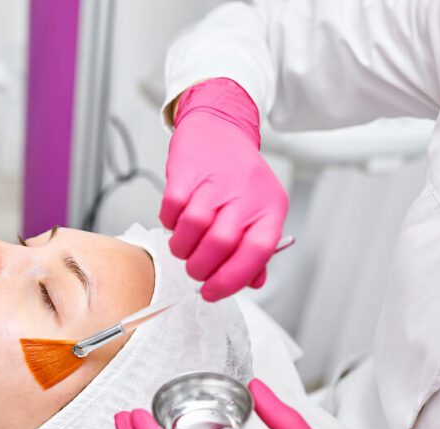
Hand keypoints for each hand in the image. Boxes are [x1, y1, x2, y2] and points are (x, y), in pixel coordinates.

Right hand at [160, 79, 288, 301]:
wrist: (219, 126)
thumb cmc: (238, 174)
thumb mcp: (259, 211)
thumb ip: (256, 249)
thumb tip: (252, 282)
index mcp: (271, 209)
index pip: (256, 254)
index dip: (231, 280)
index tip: (212, 291)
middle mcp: (247, 195)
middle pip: (220, 244)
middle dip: (200, 268)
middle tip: (195, 270)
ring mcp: (216, 182)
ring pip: (193, 228)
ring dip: (181, 248)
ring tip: (183, 246)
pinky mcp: (187, 173)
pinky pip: (171, 210)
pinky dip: (168, 223)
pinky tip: (175, 221)